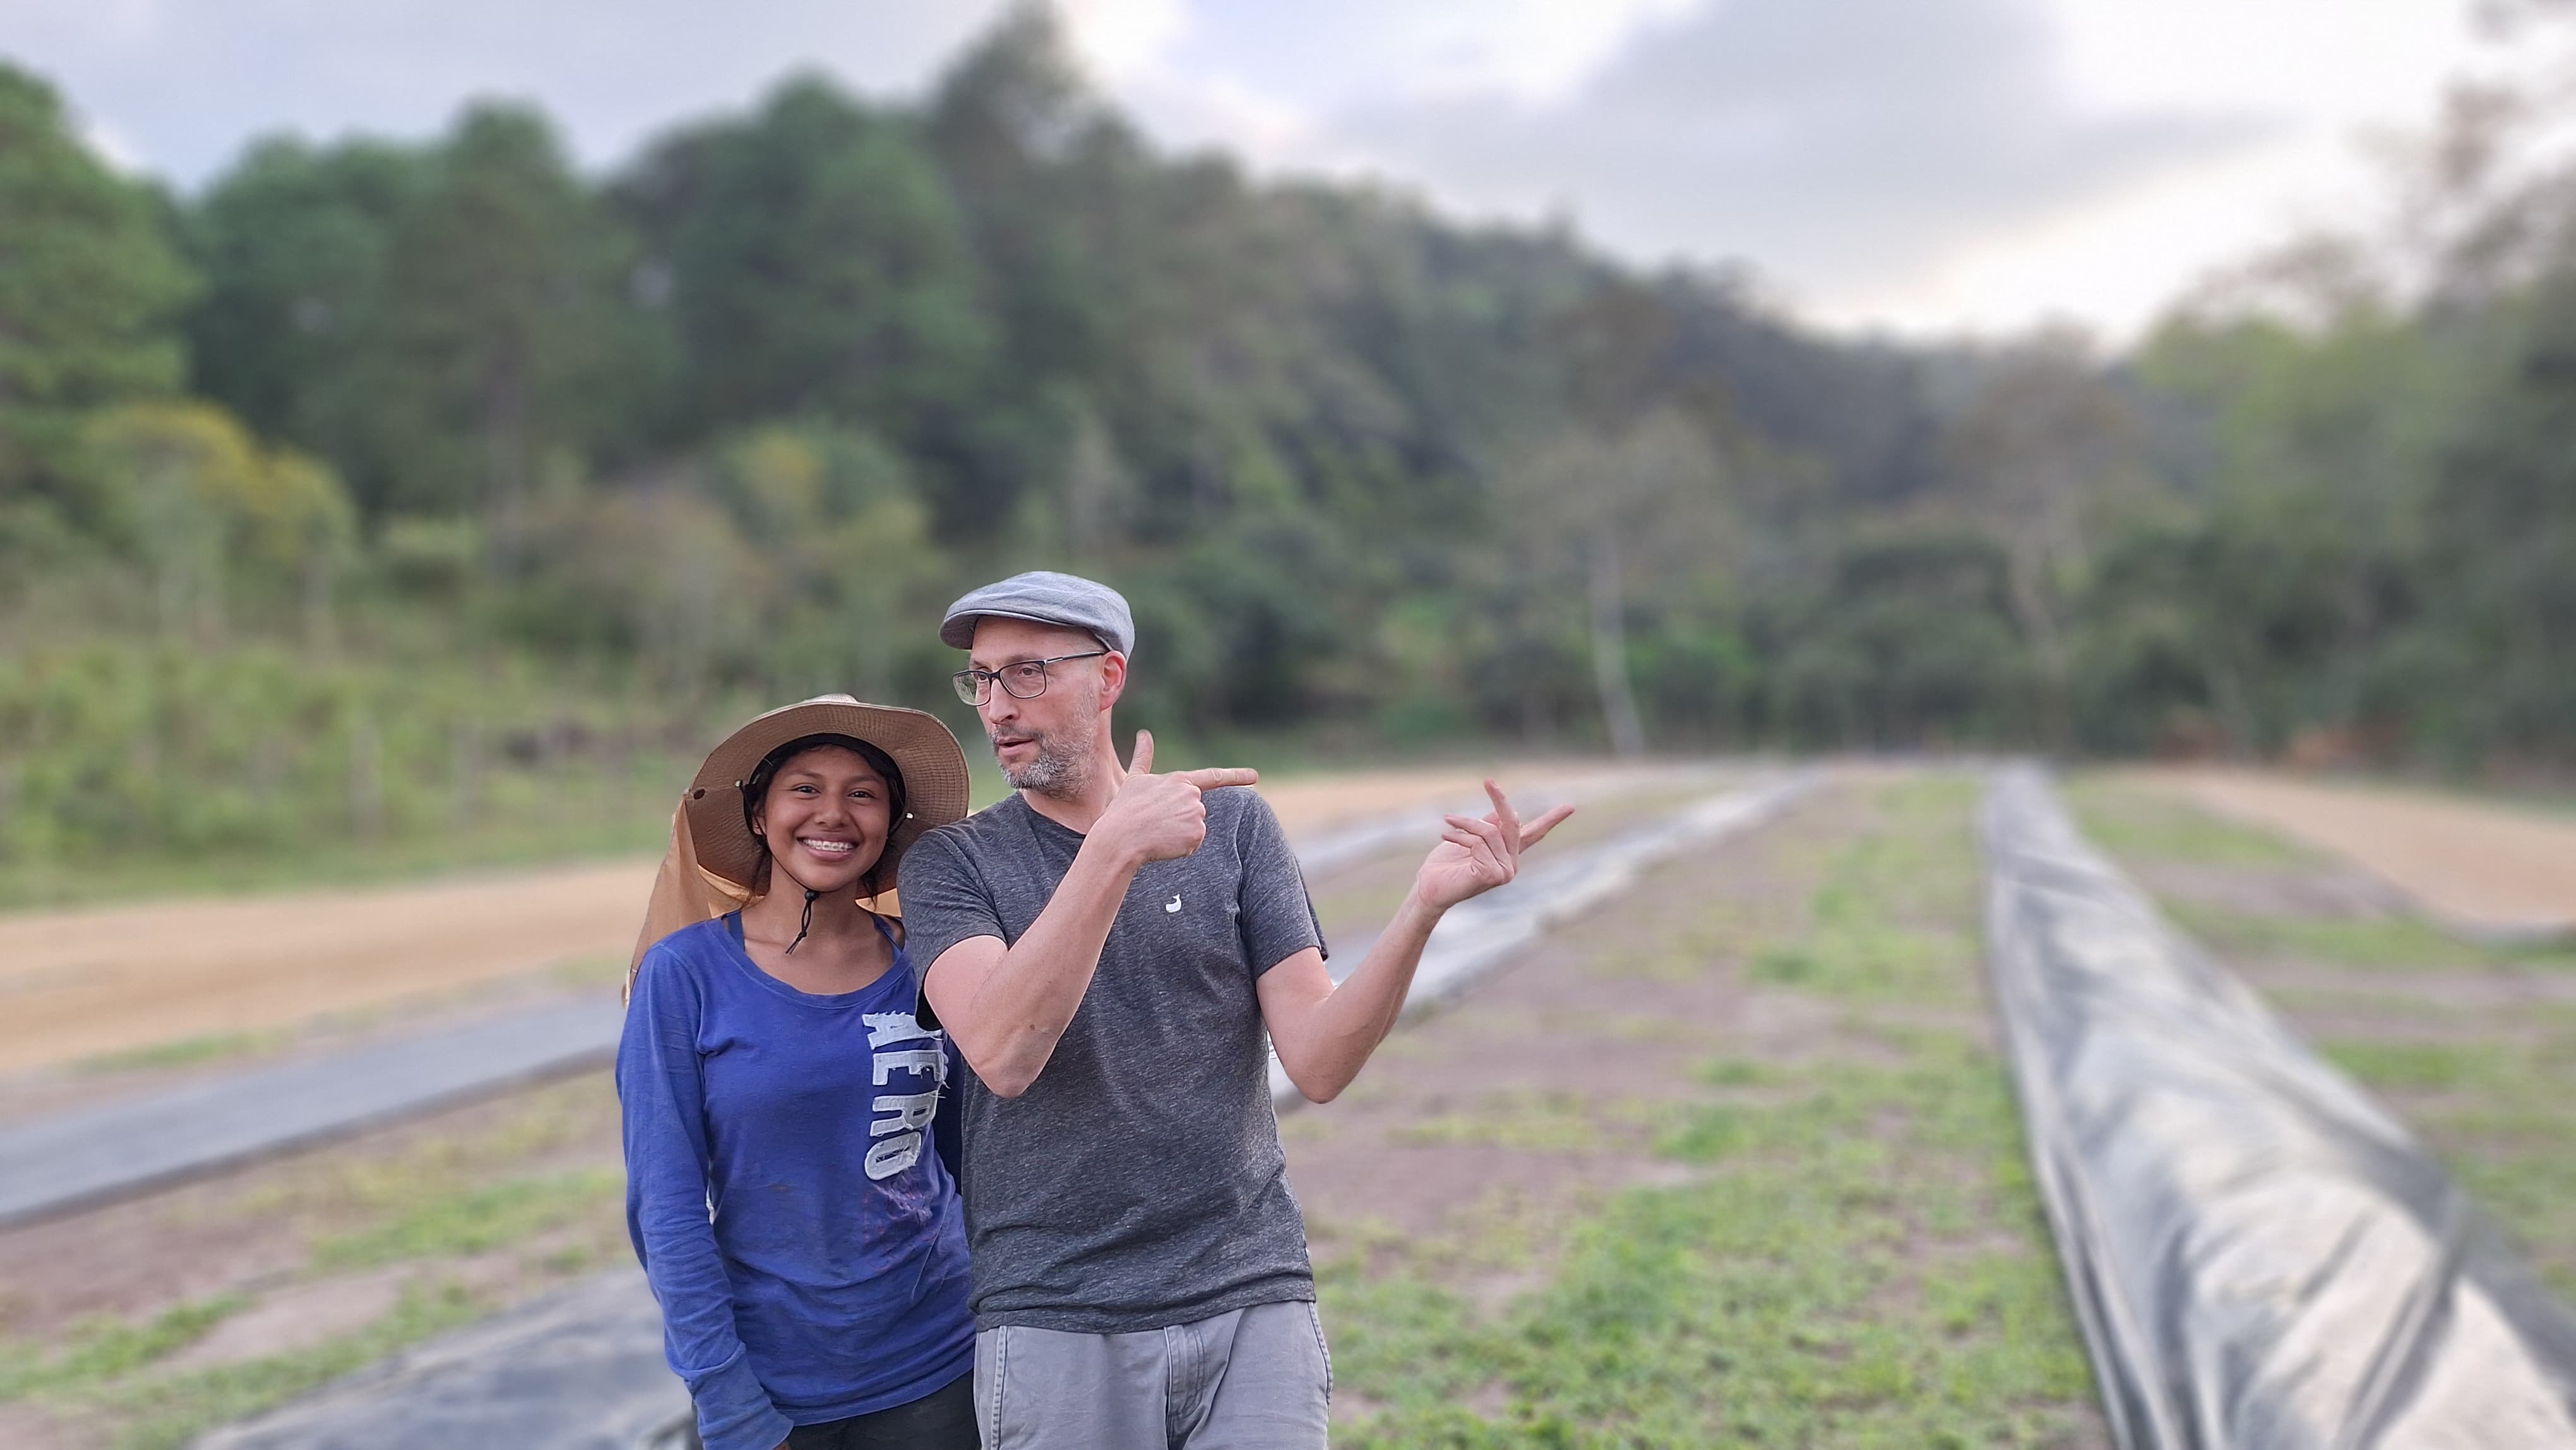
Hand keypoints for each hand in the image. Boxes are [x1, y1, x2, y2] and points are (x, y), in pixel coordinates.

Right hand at [1092, 731, 1259, 867]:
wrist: (1120, 838)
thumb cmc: (1124, 810)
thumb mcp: (1134, 781)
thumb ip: (1143, 758)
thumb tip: (1144, 734)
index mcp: (1180, 781)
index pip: (1213, 777)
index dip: (1236, 776)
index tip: (1254, 776)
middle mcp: (1193, 795)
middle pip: (1195, 810)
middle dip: (1180, 818)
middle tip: (1156, 822)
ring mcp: (1197, 814)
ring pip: (1195, 828)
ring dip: (1179, 833)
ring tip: (1158, 831)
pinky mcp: (1197, 834)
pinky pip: (1193, 844)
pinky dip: (1181, 847)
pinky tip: (1164, 843)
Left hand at [1413, 780, 1573, 912]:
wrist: (1428, 887)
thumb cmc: (1445, 864)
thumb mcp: (1468, 837)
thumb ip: (1488, 827)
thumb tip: (1505, 814)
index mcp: (1508, 855)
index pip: (1534, 834)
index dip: (1552, 819)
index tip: (1571, 807)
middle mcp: (1511, 865)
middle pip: (1512, 823)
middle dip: (1500, 799)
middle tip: (1489, 780)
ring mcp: (1504, 873)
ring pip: (1490, 831)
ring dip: (1465, 823)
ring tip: (1447, 822)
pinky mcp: (1493, 875)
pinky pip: (1480, 842)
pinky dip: (1461, 837)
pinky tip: (1446, 838)